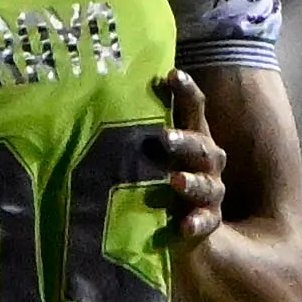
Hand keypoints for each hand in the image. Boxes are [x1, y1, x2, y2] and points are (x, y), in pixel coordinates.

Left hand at [152, 72, 226, 249]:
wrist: (183, 224)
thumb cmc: (159, 176)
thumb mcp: (150, 152)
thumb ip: (136, 130)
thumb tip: (91, 99)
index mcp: (195, 137)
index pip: (194, 107)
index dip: (186, 90)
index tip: (172, 75)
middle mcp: (207, 162)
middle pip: (202, 146)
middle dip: (184, 140)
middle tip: (164, 136)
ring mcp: (211, 191)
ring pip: (206, 184)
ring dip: (191, 182)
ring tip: (175, 181)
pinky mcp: (208, 220)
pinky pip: (205, 222)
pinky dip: (196, 223)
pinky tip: (184, 226)